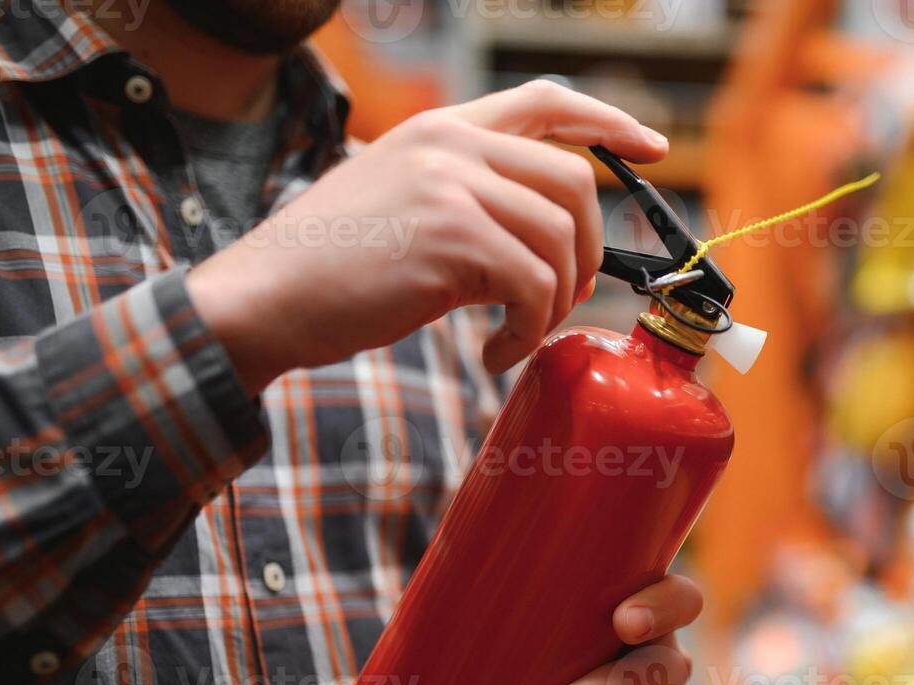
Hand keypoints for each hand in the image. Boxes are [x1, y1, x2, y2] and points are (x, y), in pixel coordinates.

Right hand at [188, 80, 667, 392]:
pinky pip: (534, 288)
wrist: (262, 299)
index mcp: (441, 130)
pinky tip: (493, 355)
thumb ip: (469, 202)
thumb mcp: (402, 206)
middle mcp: (450, 143)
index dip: (608, 121)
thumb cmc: (331, 269)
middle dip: (587, 249)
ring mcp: (452, 185)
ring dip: (555, 302)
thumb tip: (543, 244)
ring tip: (515, 335)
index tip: (651, 148)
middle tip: (563, 299)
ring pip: (561, 238)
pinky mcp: (453, 238)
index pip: (544, 101)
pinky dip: (527, 333)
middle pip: (573, 180)